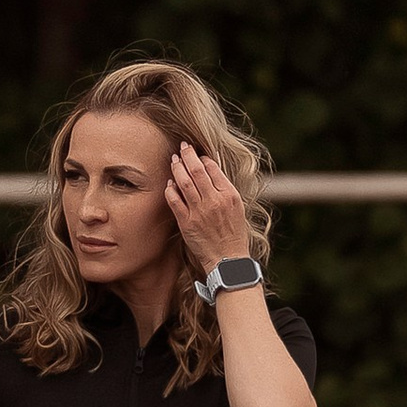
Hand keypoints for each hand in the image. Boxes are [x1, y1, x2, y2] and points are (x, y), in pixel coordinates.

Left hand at [164, 140, 251, 277]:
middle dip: (188, 155)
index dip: (203, 158)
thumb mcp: (237, 207)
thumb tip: (212, 168)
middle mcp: (214, 201)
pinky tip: (169, 183)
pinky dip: (171, 189)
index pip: (213, 168)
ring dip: (177, 168)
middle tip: (182, 146)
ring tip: (174, 159)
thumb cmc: (234, 233)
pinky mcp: (187, 223)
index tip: (198, 153)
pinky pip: (175, 201)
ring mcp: (199, 212)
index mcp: (229, 195)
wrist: (227, 259)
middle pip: (197, 171)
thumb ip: (225, 188)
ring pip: (184, 183)